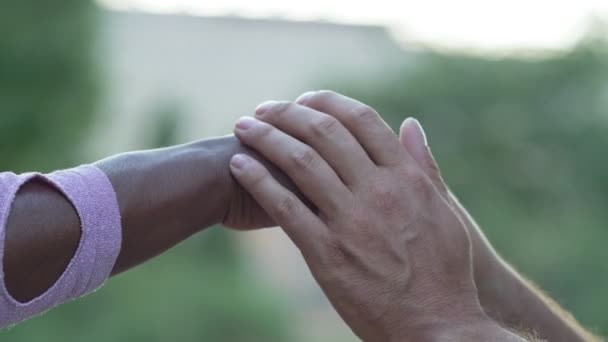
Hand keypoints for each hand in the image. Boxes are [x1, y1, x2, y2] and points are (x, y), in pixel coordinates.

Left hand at [228, 91, 499, 340]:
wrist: (437, 326)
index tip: (306, 98)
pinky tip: (240, 165)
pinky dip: (259, 181)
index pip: (362, 121)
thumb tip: (411, 124)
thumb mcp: (445, 212)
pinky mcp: (327, 253)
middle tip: (265, 108)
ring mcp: (351, 222)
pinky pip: (286, 208)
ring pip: (300, 163)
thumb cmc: (445, 271)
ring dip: (266, 138)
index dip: (329, 102)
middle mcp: (377, 192)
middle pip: (325, 134)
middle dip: (289, 113)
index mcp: (406, 178)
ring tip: (243, 126)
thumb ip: (424, 166)